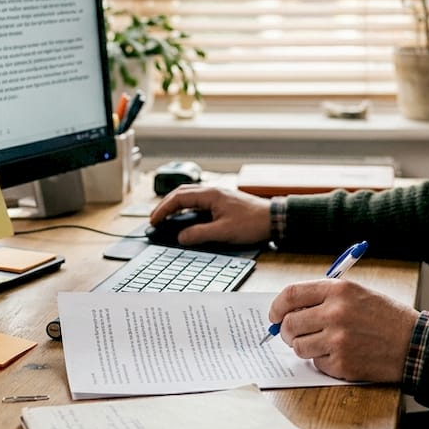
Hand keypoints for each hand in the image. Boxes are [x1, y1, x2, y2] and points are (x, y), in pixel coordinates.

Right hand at [149, 184, 271, 244]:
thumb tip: (181, 237)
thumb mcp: (223, 232)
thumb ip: (199, 234)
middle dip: (166, 205)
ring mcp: (218, 195)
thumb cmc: (252, 223)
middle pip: (182, 193)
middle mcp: (212, 191)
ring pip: (190, 195)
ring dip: (176, 205)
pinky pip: (199, 201)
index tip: (153, 220)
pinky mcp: (223, 201)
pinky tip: (186, 217)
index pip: (179, 198)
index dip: (163, 209)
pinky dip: (187, 207)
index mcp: (210, 195)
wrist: (274, 219)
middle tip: (155, 218)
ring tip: (166, 217)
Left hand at [268, 279, 417, 382]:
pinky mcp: (341, 363)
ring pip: (298, 346)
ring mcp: (337, 340)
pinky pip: (315, 363)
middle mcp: (334, 313)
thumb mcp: (356, 293)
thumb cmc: (385, 317)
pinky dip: (322, 360)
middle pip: (289, 323)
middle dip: (286, 331)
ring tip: (321, 343)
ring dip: (304, 347)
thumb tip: (289, 309)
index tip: (274, 314)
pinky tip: (340, 354)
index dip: (277, 306)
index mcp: (338, 290)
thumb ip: (323, 298)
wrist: (413, 343)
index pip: (291, 295)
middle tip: (292, 334)